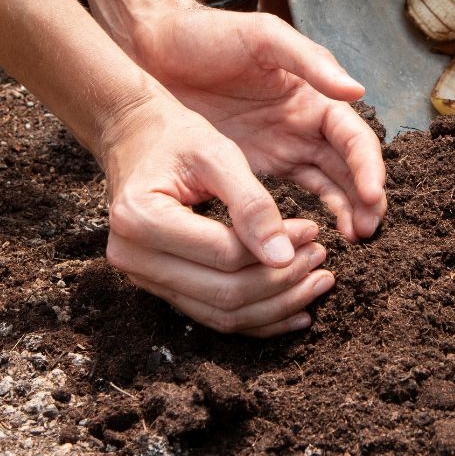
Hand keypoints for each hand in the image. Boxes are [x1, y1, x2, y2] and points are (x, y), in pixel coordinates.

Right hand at [99, 95, 335, 336]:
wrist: (135, 138)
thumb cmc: (176, 138)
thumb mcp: (216, 153)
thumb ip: (251, 203)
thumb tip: (284, 257)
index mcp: (141, 218)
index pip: (224, 254)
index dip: (277, 249)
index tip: (314, 231)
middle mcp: (133, 256)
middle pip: (223, 293)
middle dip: (282, 283)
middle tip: (321, 259)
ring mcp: (142, 277)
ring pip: (221, 314)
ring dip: (275, 305)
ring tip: (317, 283)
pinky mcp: (159, 286)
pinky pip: (212, 315)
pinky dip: (256, 318)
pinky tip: (294, 310)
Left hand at [127, 4, 386, 240]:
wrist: (154, 47)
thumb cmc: (209, 34)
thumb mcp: (263, 37)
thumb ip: (310, 62)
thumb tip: (357, 90)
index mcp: (314, 95)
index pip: (354, 137)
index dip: (367, 166)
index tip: (372, 196)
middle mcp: (304, 125)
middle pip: (348, 168)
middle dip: (364, 199)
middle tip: (367, 232)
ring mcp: (281, 148)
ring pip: (327, 186)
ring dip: (344, 212)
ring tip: (354, 241)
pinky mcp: (253, 167)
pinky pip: (289, 197)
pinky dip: (306, 217)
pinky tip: (312, 239)